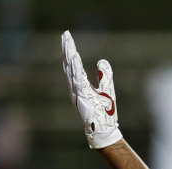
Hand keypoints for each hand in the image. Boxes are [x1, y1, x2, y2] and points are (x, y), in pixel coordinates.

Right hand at [61, 30, 122, 149]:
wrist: (105, 130)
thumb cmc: (105, 113)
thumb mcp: (107, 89)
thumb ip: (104, 76)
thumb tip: (102, 61)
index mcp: (80, 85)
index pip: (73, 65)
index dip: (70, 51)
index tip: (67, 37)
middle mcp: (76, 88)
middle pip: (69, 65)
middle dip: (67, 49)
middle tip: (65, 35)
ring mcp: (77, 92)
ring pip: (71, 71)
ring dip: (70, 56)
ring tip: (68, 43)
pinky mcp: (82, 97)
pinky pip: (77, 80)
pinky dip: (75, 69)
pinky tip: (74, 58)